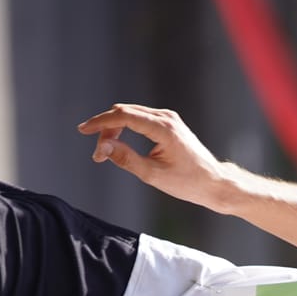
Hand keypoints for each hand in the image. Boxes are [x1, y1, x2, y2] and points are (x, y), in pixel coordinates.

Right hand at [77, 103, 228, 207]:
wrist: (213, 183)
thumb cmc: (188, 183)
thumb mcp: (153, 175)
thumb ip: (126, 159)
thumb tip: (102, 148)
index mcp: (164, 129)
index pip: (125, 116)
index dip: (101, 122)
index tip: (83, 130)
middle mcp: (166, 118)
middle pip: (125, 112)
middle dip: (106, 129)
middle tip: (98, 155)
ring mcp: (168, 118)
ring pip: (130, 114)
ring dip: (114, 129)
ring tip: (106, 152)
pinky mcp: (168, 123)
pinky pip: (139, 119)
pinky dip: (125, 128)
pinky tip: (118, 143)